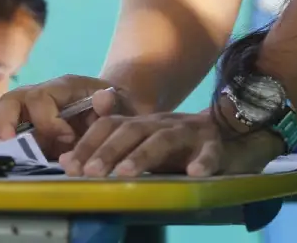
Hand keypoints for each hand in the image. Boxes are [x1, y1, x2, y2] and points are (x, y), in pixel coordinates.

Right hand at [0, 75, 134, 154]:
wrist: (114, 112)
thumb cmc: (116, 108)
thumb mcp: (121, 105)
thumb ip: (112, 103)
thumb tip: (102, 98)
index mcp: (61, 88)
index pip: (40, 98)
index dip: (47, 121)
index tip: (68, 140)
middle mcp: (39, 97)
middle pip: (9, 102)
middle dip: (3, 123)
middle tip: (7, 145)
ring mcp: (28, 114)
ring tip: (4, 159)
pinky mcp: (25, 131)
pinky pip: (2, 135)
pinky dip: (1, 149)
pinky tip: (8, 163)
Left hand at [61, 111, 285, 177]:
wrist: (231, 131)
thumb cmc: (179, 146)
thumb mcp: (143, 145)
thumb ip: (108, 151)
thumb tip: (65, 161)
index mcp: (142, 124)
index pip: (109, 126)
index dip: (87, 143)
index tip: (68, 166)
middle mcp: (161, 123)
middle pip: (131, 130)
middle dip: (108, 151)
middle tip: (90, 173)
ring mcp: (188, 132)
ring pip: (163, 138)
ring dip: (143, 156)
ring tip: (126, 174)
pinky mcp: (215, 143)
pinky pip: (210, 151)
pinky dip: (202, 161)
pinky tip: (195, 173)